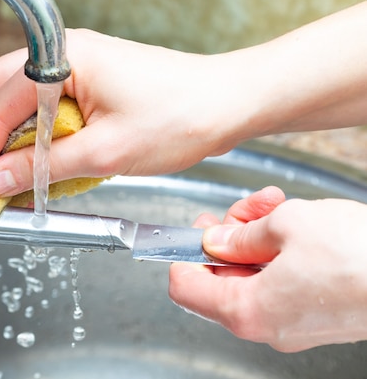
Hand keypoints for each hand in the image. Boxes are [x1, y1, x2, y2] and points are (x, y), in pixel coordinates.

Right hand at [0, 28, 253, 197]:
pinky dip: (31, 138)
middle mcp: (60, 55)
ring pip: (13, 102)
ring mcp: (71, 66)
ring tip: (9, 182)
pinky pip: (39, 108)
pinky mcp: (83, 82)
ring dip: (6, 142)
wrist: (227, 103)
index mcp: (61, 59)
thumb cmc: (180, 117)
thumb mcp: (104, 153)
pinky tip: (36, 166)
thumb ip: (41, 168)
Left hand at [169, 186, 366, 351]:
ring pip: (251, 276)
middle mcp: (265, 326)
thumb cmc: (360, 257)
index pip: (184, 287)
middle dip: (227, 236)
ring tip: (275, 206)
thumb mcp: (286, 224)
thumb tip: (217, 239)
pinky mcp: (314, 315)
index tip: (193, 231)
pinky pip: (279, 282)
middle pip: (219, 278)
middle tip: (244, 210)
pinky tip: (295, 224)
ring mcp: (291, 324)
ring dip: (256, 237)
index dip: (183, 254)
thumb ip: (241, 233)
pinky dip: (279, 252)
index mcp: (246, 310)